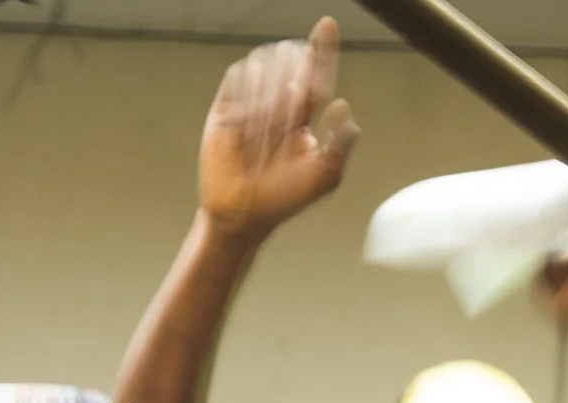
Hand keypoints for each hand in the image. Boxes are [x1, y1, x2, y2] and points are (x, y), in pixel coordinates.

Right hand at [198, 17, 358, 238]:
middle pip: (290, 63)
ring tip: (260, 134)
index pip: (316, 71)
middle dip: (289, 82)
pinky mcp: (225, 105)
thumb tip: (343, 104)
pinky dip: (245, 95)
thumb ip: (342, 144)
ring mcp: (250, 100)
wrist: (241, 213)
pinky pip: (237, 78)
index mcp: (304, 113)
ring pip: (264, 66)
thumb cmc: (283, 199)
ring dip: (266, 95)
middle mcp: (279, 101)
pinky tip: (243, 123)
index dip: (322, 47)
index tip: (326, 23)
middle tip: (284, 120)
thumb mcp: (323, 178)